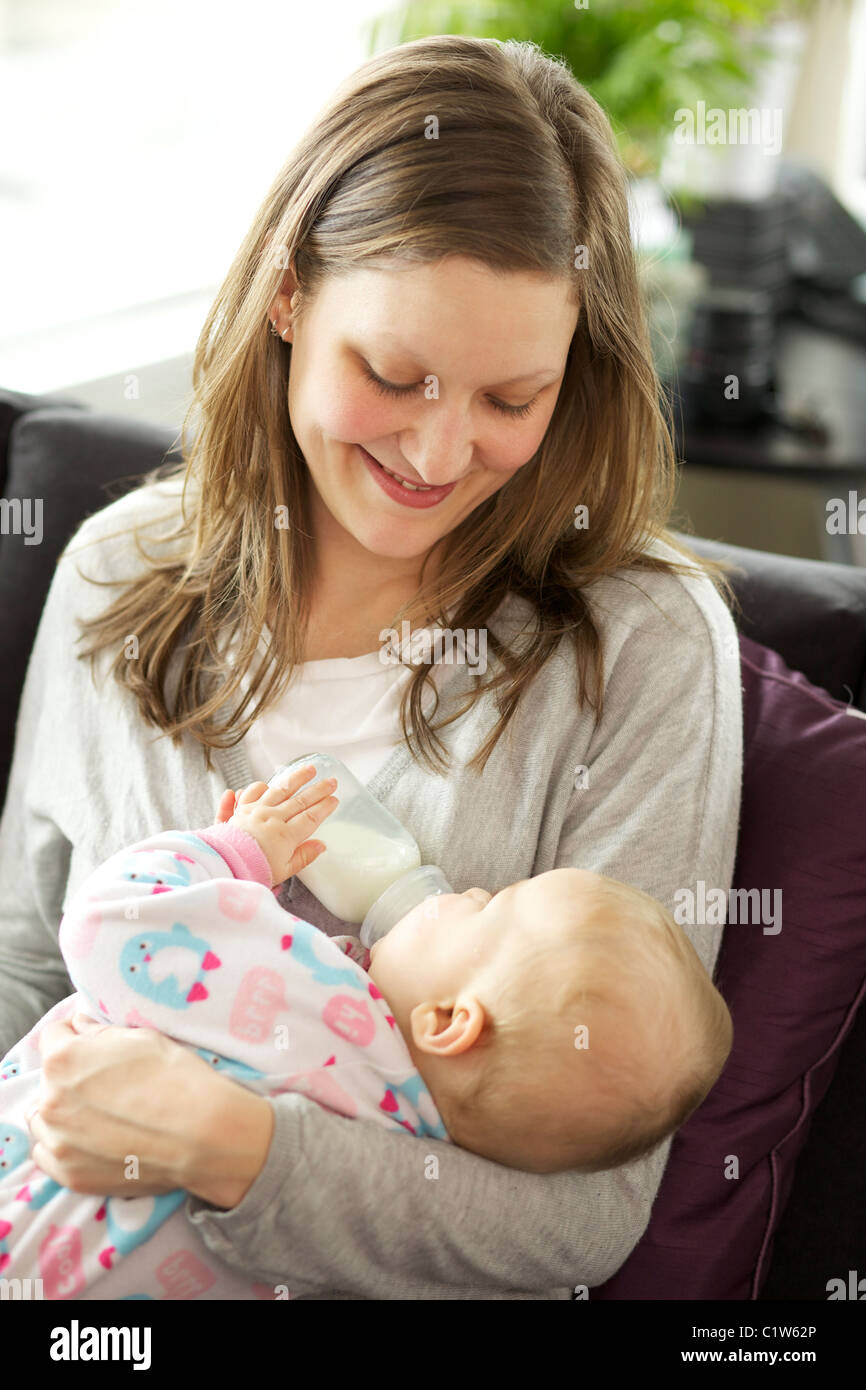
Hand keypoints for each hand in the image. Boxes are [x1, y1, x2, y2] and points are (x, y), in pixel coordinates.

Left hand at [30, 1014, 273, 1208]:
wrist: (202, 1134)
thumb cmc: (175, 1077)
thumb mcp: (140, 1037)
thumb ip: (98, 1032)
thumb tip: (79, 1028)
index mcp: (63, 1060)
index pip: (54, 1035)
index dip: (76, 1035)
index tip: (94, 1044)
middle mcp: (51, 1102)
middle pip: (48, 1079)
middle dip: (71, 1076)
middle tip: (106, 1082)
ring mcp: (59, 1143)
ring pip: (43, 1119)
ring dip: (63, 1112)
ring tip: (99, 1113)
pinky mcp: (71, 1176)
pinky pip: (48, 1155)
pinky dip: (64, 1145)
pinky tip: (92, 1139)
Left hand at [226, 765, 337, 885]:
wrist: (221, 867)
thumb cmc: (252, 872)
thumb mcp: (283, 871)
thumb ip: (303, 856)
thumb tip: (321, 845)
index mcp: (285, 835)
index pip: (311, 817)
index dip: (325, 807)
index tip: (335, 799)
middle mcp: (272, 818)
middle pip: (299, 800)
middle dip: (318, 789)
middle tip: (331, 781)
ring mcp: (255, 811)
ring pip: (279, 789)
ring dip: (295, 778)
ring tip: (309, 770)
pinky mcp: (239, 809)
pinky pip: (250, 793)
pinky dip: (255, 788)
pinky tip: (263, 785)